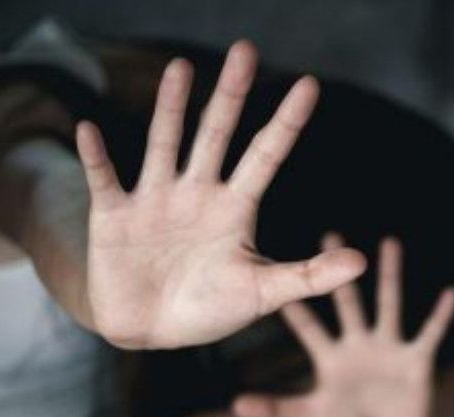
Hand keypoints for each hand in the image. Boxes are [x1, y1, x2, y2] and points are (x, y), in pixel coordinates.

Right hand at [76, 41, 365, 348]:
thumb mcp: (265, 294)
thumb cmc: (211, 307)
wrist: (153, 329)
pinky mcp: (115, 216)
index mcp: (236, 208)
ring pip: (166, 143)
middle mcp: (198, 193)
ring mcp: (156, 200)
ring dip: (171, 108)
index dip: (286, 122)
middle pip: (217, 134)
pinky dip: (96, 157)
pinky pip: (105, 180)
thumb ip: (310, 276)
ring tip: (181, 68)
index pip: (267, 155)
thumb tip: (362, 262)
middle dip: (231, 95)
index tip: (310, 85)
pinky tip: (90, 129)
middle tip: (246, 50)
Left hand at [232, 233, 453, 416]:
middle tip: (331, 232)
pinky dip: (441, 315)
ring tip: (390, 243)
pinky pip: (430, 333)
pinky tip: (451, 293)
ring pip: (390, 305)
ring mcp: (389, 348)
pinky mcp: (417, 359)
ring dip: (391, 276)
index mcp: (331, 357)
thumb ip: (276, 410)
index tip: (274, 272)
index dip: (293, 307)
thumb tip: (234, 406)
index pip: (308, 327)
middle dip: (340, 272)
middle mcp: (359, 344)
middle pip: (348, 302)